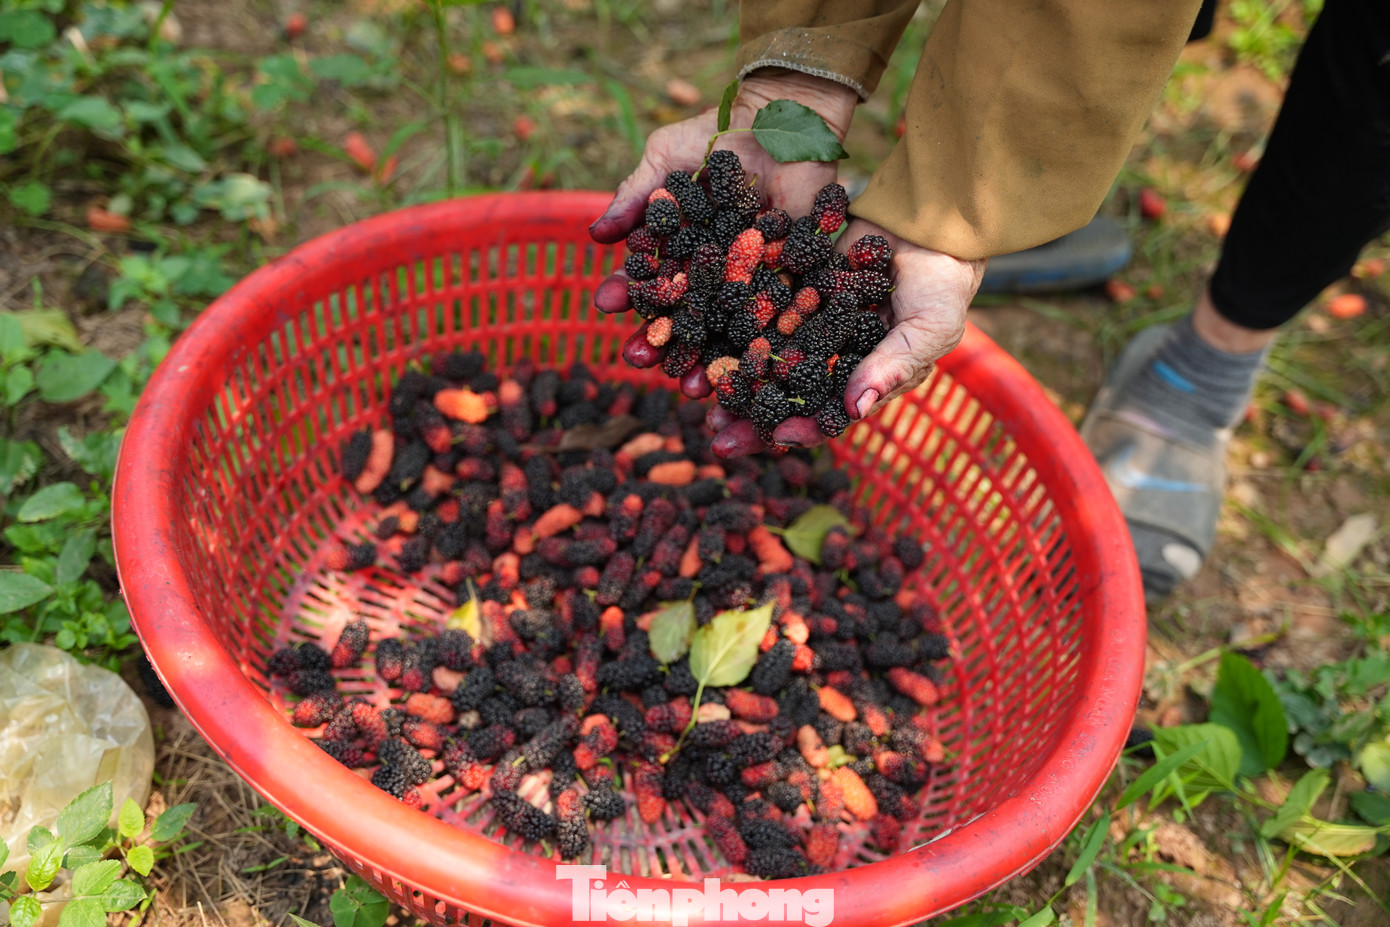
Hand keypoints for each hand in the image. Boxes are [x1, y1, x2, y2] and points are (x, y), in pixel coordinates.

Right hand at [590, 70, 856, 393]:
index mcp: (678, 250)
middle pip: (681, 316)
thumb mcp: (667, 159)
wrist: (782, 119)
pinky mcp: (791, 281)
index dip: (627, 294)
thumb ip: (635, 196)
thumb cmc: (718, 135)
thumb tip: (594, 235)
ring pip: (723, 328)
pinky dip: (762, 345)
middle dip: (660, 343)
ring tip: (692, 387)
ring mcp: (749, 280)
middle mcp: (710, 273)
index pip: (648, 279)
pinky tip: (747, 367)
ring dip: (706, 360)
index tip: (604, 304)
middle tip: (639, 362)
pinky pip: (775, 318)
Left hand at [708, 219, 986, 457]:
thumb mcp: (931, 326)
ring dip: (730, 377)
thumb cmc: (944, 281)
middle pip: (783, 397)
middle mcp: (829, 361)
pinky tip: (698, 335)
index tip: (772, 438)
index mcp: (863, 381)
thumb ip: (895, 366)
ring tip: (695, 393)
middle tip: (714, 433)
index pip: (827, 417)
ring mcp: (807, 328)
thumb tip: (856, 410)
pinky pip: (754, 312)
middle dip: (749, 417)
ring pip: (760, 360)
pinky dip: (727, 325)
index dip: (800, 430)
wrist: (930, 219)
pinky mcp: (790, 291)